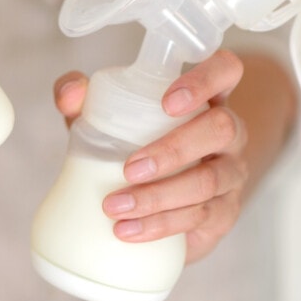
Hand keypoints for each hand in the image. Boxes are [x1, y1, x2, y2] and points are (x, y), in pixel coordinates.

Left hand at [54, 50, 248, 262]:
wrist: (155, 201)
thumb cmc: (131, 143)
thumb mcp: (105, 117)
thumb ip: (82, 98)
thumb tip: (69, 94)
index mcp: (205, 97)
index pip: (226, 70)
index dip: (205, 80)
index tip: (167, 103)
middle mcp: (228, 131)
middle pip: (221, 129)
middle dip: (173, 149)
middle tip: (129, 168)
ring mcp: (231, 173)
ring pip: (208, 181)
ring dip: (159, 196)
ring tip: (115, 206)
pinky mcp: (224, 213)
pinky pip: (200, 217)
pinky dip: (159, 225)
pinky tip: (128, 230)